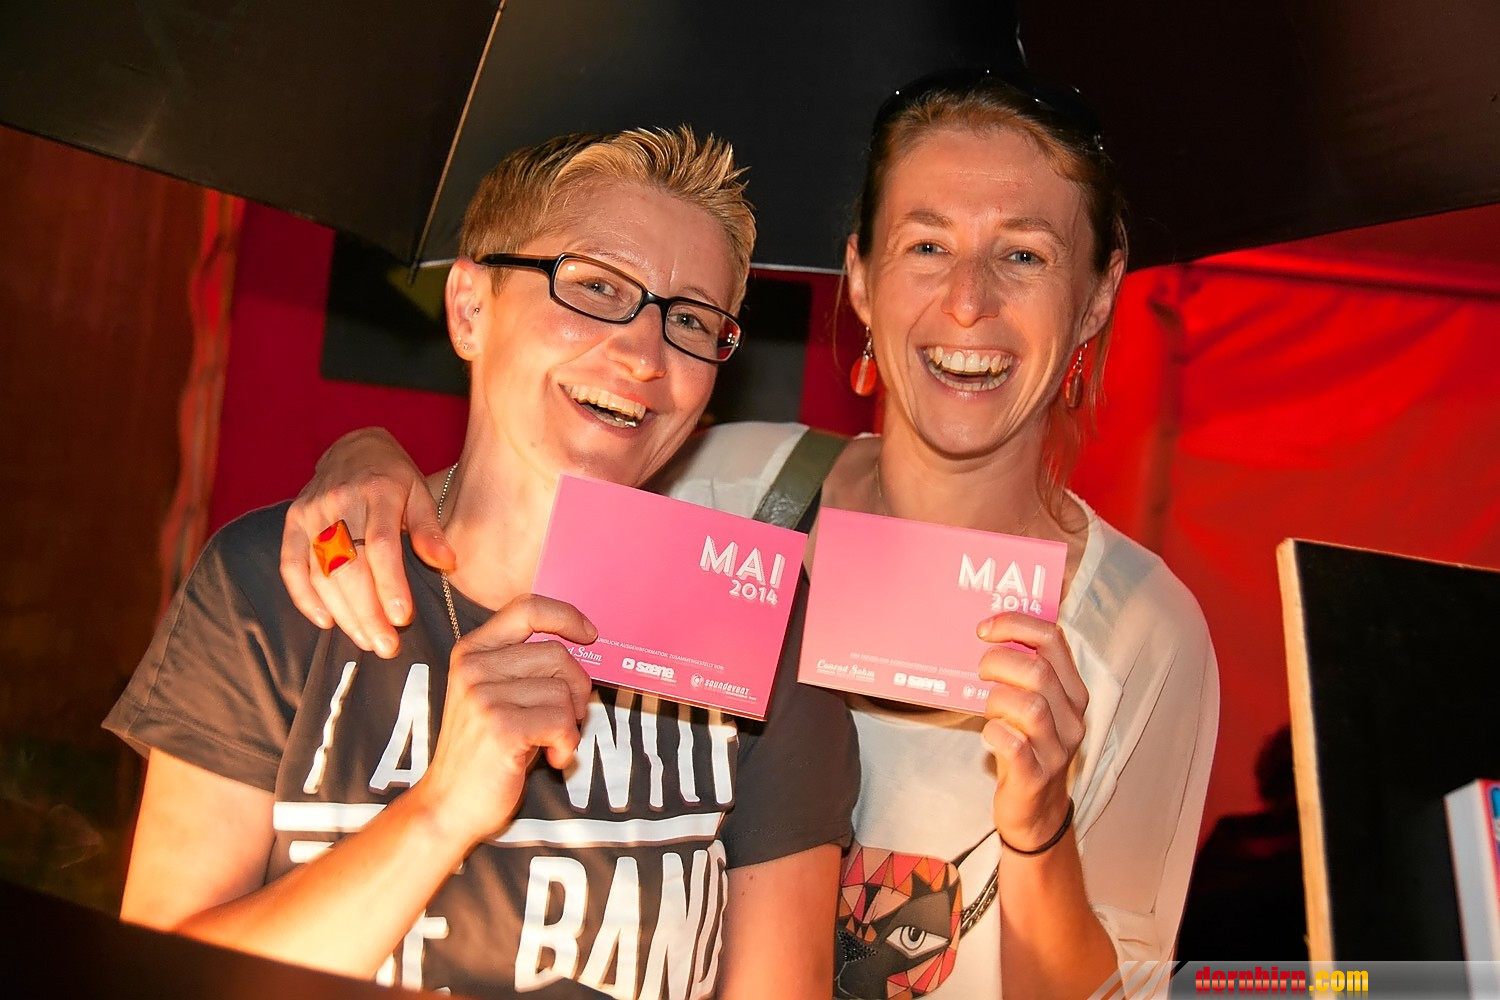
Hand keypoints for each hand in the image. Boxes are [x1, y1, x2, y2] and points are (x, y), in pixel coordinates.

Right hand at [279, 427, 453, 656]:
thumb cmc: (394, 477)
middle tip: (386, 645)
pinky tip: (327, 623)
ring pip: (321, 572)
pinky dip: (305, 598)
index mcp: (377, 491)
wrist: (353, 447)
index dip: (390, 584)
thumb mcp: (421, 493)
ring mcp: (311, 512)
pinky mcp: (292, 522)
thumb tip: (447, 563)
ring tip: (367, 640)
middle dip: (367, 611)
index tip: (402, 618)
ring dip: (343, 613)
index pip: (380, 545)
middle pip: (348, 566)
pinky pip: (291, 566)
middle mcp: (338, 501)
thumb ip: (430, 530)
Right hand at [414, 595, 596, 847]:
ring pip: (563, 692)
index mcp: (471, 651)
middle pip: (557, 655)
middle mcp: (473, 667)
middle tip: (569, 718)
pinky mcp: (500, 726)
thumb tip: (583, 648)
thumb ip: (526, 668)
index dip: (565, 616)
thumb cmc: (485, 752)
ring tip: (550, 742)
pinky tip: (550, 757)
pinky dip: (567, 744)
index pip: (526, 609)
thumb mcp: (497, 697)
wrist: (449, 806)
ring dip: (571, 723)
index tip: (590, 634)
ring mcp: (483, 696)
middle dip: (578, 689)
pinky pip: (562, 721)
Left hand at [975, 612, 1087, 850]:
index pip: (1054, 641)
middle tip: (980, 671)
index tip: (985, 628)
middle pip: (1039, 673)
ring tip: (987, 708)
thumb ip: (1022, 675)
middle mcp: (1071, 719)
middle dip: (999, 662)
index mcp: (1072, 693)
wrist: (1036, 812)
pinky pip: (1015, 747)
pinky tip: (988, 734)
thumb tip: (984, 634)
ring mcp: (1057, 750)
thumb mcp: (1033, 707)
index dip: (1017, 625)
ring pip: (1030, 707)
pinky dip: (995, 734)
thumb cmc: (1027, 747)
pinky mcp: (1036, 777)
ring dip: (997, 700)